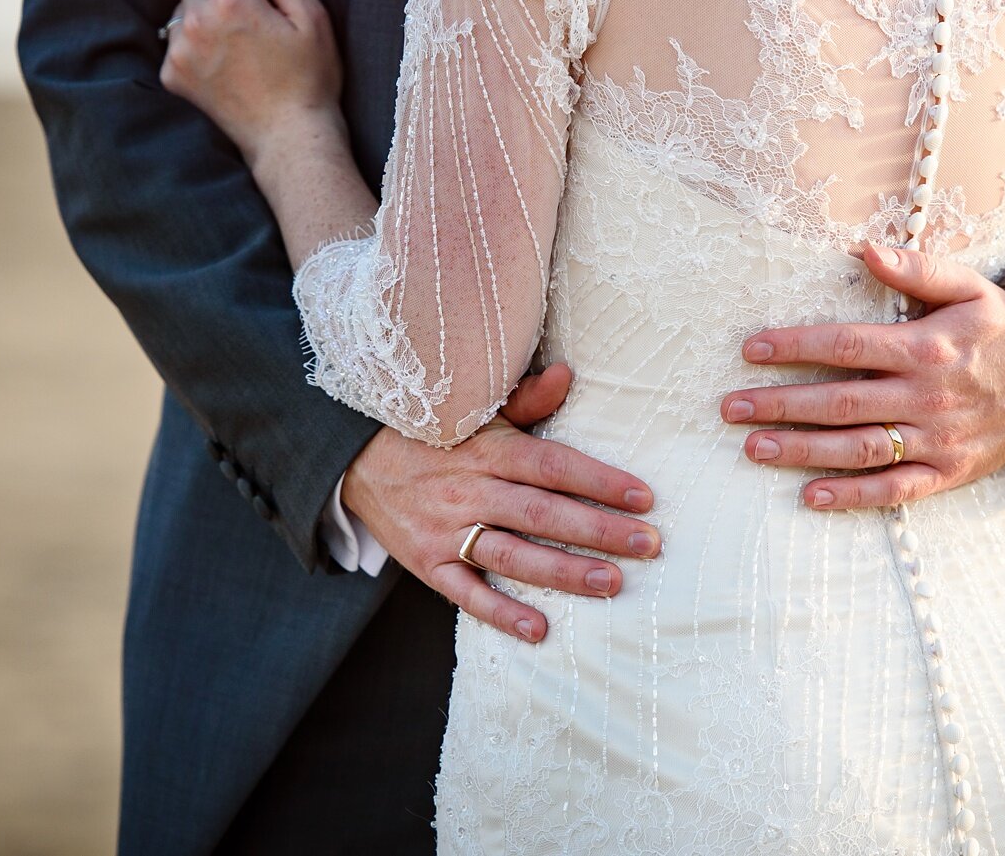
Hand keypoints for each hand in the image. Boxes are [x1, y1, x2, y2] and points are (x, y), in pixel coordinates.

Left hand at [160, 0, 343, 169]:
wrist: (290, 139)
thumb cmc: (310, 79)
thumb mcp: (313, 16)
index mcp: (230, 0)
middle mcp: (196, 21)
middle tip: (252, 25)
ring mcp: (179, 50)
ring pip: (182, 9)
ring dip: (204, 18)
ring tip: (237, 48)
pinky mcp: (173, 75)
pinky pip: (176, 41)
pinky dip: (195, 47)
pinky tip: (224, 67)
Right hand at [343, 364, 659, 642]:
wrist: (355, 461)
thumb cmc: (434, 434)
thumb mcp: (476, 411)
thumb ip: (526, 400)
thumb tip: (568, 374)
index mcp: (488, 450)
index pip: (552, 466)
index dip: (599, 481)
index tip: (644, 496)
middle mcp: (469, 490)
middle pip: (542, 513)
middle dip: (598, 530)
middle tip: (649, 544)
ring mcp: (447, 531)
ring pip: (512, 555)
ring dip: (564, 572)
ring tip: (612, 583)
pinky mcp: (428, 564)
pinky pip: (466, 594)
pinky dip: (501, 613)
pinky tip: (539, 629)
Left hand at [720, 245, 1004, 508]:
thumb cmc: (1001, 327)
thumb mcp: (969, 286)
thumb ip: (916, 269)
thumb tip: (863, 251)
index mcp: (928, 347)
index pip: (848, 345)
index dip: (796, 347)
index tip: (751, 350)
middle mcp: (929, 395)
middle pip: (842, 401)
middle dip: (781, 405)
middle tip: (731, 408)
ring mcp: (939, 439)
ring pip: (860, 448)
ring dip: (803, 450)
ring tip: (753, 449)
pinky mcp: (949, 472)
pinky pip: (895, 489)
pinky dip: (853, 496)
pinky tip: (809, 496)